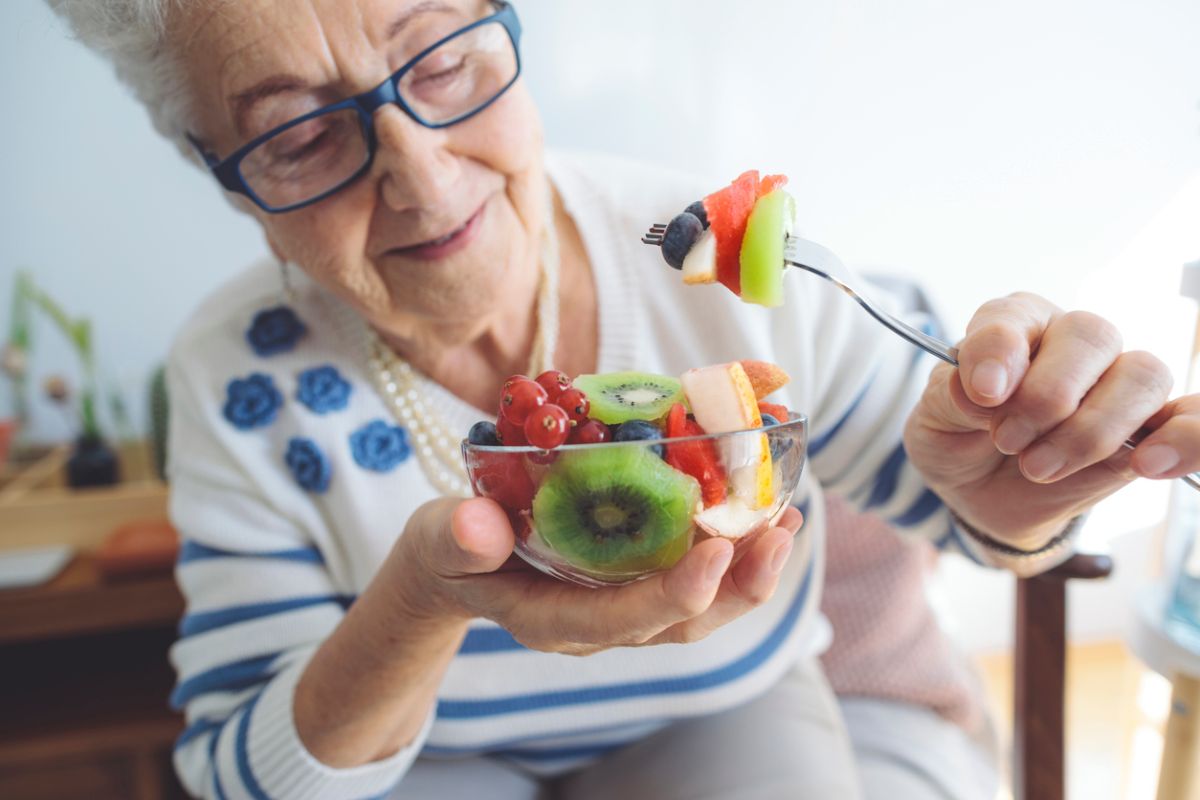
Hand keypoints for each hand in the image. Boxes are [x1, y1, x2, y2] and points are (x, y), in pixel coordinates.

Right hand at [391, 497, 802, 655]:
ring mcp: (621, 607)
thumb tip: (476, 524)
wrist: (456, 561)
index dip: (673, 594)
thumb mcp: (439, 540)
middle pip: (680, 624)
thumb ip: (455, 539)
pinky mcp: (635, 581)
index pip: (621, 619)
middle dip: (734, 586)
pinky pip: (694, 578)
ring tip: (786, 522)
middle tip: (776, 536)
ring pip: (698, 607)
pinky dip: (733, 552)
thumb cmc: (448, 550)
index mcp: (552, 620)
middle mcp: (598, 623)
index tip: (716, 552)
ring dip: (747, 571)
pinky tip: (762, 514)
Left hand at [903, 292, 1197, 545]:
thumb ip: (951, 397)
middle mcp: (1073, 342)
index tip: (984, 394)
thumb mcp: (932, 424)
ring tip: (1039, 467)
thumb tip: (979, 389)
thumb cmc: (957, 443)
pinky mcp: (1148, 429)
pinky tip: (1148, 464)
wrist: (980, 497)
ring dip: (1091, 429)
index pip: (1016, 316)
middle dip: (1047, 397)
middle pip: (1092, 335)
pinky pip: (1191, 417)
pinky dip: (1186, 437)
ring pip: (1142, 375)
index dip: (1001, 350)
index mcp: (1014, 325)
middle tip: (1007, 440)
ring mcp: (1117, 383)